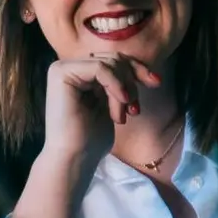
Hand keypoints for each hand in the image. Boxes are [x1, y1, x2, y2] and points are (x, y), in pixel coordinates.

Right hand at [40, 53, 161, 166]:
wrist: (74, 159)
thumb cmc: (92, 139)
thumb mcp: (113, 105)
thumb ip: (120, 84)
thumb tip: (142, 68)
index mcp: (80, 74)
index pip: (114, 60)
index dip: (137, 69)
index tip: (156, 82)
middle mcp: (69, 67)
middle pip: (113, 58)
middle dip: (131, 81)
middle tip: (134, 108)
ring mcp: (62, 68)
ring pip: (109, 63)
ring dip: (123, 89)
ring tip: (124, 114)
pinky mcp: (61, 73)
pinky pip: (99, 68)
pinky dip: (115, 84)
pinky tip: (121, 102)